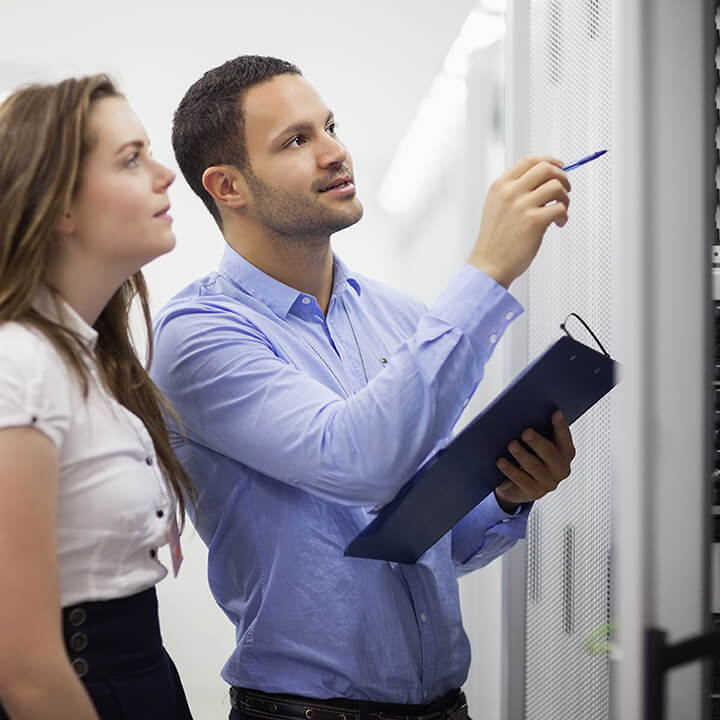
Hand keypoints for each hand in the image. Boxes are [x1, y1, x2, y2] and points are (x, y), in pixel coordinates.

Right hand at [467, 155, 570, 287]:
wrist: (489, 264)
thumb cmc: (494, 240)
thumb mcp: (496, 206)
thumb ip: (513, 190)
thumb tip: (543, 179)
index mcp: (501, 186)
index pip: (530, 161)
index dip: (549, 161)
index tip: (560, 166)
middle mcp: (511, 192)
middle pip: (547, 169)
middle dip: (562, 177)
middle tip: (565, 189)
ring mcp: (522, 206)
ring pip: (557, 187)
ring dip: (565, 198)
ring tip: (561, 209)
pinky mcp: (534, 222)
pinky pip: (560, 208)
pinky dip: (564, 216)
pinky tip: (557, 223)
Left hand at [493, 410, 574, 512]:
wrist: (516, 485)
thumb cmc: (529, 456)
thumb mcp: (535, 444)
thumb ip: (537, 431)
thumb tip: (523, 413)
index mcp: (565, 452)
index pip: (564, 438)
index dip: (561, 426)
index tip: (555, 413)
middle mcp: (561, 468)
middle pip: (550, 454)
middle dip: (538, 442)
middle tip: (525, 432)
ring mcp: (549, 483)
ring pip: (535, 467)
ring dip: (522, 455)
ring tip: (511, 445)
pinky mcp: (535, 492)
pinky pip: (522, 480)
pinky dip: (510, 470)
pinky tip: (501, 461)